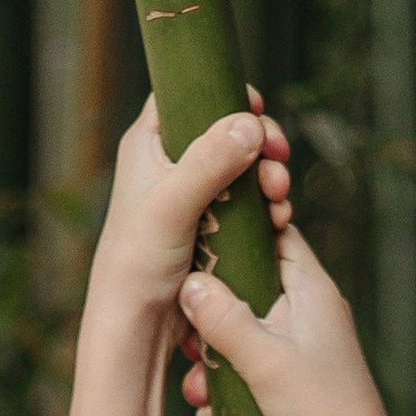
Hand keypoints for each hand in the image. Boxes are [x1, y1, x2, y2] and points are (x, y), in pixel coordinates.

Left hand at [86, 94, 290, 341]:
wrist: (136, 323)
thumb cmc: (139, 262)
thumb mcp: (173, 204)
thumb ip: (210, 162)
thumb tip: (250, 125)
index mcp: (148, 142)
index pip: (187, 92)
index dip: (223, 92)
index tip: (255, 106)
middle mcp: (168, 163)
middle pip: (224, 130)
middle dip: (260, 142)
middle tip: (280, 159)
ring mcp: (190, 195)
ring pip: (240, 168)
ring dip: (268, 177)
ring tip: (280, 198)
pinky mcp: (208, 227)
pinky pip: (245, 204)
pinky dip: (265, 207)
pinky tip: (278, 220)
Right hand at [176, 215, 390, 415]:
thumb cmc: (319, 409)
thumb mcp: (263, 360)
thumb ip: (224, 318)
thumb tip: (190, 284)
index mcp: (312, 288)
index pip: (274, 232)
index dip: (237, 232)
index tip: (200, 248)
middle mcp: (311, 309)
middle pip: (249, 285)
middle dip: (212, 316)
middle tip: (190, 343)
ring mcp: (304, 343)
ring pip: (245, 331)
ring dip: (215, 360)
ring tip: (199, 391)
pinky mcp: (296, 376)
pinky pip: (253, 364)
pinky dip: (230, 384)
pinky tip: (213, 413)